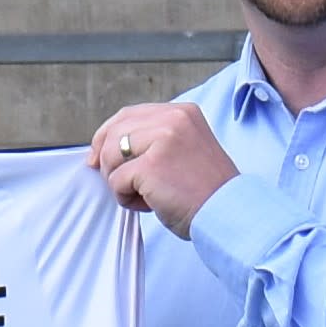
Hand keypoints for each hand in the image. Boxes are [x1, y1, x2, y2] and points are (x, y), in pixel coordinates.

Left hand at [86, 100, 231, 236]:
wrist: (227, 214)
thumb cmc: (206, 192)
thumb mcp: (185, 149)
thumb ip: (155, 141)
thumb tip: (107, 149)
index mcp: (182, 112)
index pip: (129, 114)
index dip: (108, 135)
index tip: (98, 155)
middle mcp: (172, 118)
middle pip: (114, 131)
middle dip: (107, 159)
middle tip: (116, 183)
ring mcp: (162, 139)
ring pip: (110, 155)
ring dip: (118, 181)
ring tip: (144, 196)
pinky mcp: (151, 165)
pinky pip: (117, 181)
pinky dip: (126, 198)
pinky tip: (149, 204)